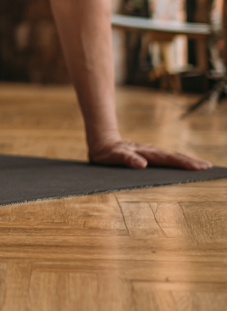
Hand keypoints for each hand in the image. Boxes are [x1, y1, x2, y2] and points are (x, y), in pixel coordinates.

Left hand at [89, 139, 211, 170]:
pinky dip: (178, 161)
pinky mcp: (148, 156)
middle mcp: (150, 152)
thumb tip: (142, 164)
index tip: (198, 167)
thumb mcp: (113, 156)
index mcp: (145, 153)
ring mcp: (150, 153)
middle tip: (208, 167)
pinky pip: (166, 159)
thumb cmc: (107, 152)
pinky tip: (185, 165)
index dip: (183, 163)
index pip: (167, 159)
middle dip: (190, 162)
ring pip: (171, 156)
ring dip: (186, 161)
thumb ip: (126, 159)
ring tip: (202, 166)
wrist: (101, 143)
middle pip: (173, 156)